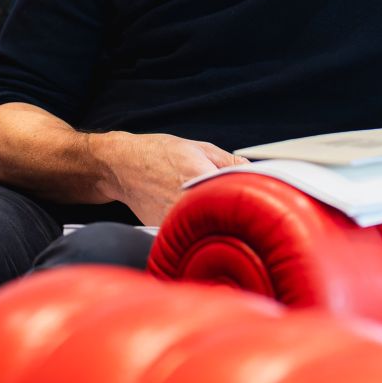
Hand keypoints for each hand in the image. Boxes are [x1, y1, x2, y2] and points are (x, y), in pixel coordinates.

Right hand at [98, 132, 247, 226]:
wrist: (122, 165)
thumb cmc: (158, 153)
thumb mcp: (200, 148)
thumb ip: (231, 162)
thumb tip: (258, 174)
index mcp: (199, 176)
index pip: (237, 195)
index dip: (250, 199)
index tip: (256, 201)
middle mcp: (184, 200)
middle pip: (222, 216)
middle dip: (232, 214)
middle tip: (238, 211)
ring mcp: (172, 218)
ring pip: (205, 229)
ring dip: (213, 224)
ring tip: (213, 214)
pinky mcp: (162, 230)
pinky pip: (186, 234)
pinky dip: (194, 229)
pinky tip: (192, 218)